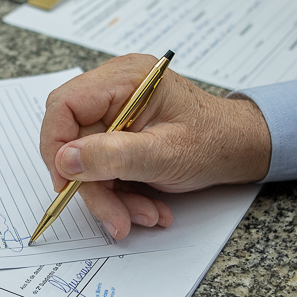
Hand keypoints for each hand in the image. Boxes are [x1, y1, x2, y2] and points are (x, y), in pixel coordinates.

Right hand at [39, 55, 270, 239]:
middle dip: (93, 184)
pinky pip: (103, 167)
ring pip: (87, 160)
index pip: (64, 105)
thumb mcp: (165, 154)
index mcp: (126, 79)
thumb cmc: (214, 141)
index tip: (66, 184)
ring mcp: (116, 112)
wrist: (240, 149)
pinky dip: (121, 193)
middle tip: (115, 217)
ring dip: (111, 196)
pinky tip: (148, 207)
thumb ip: (113, 156)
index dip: (56, 146)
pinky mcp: (120, 134)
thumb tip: (63, 160)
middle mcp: (116, 90)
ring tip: (146, 215)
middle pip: (74, 139)